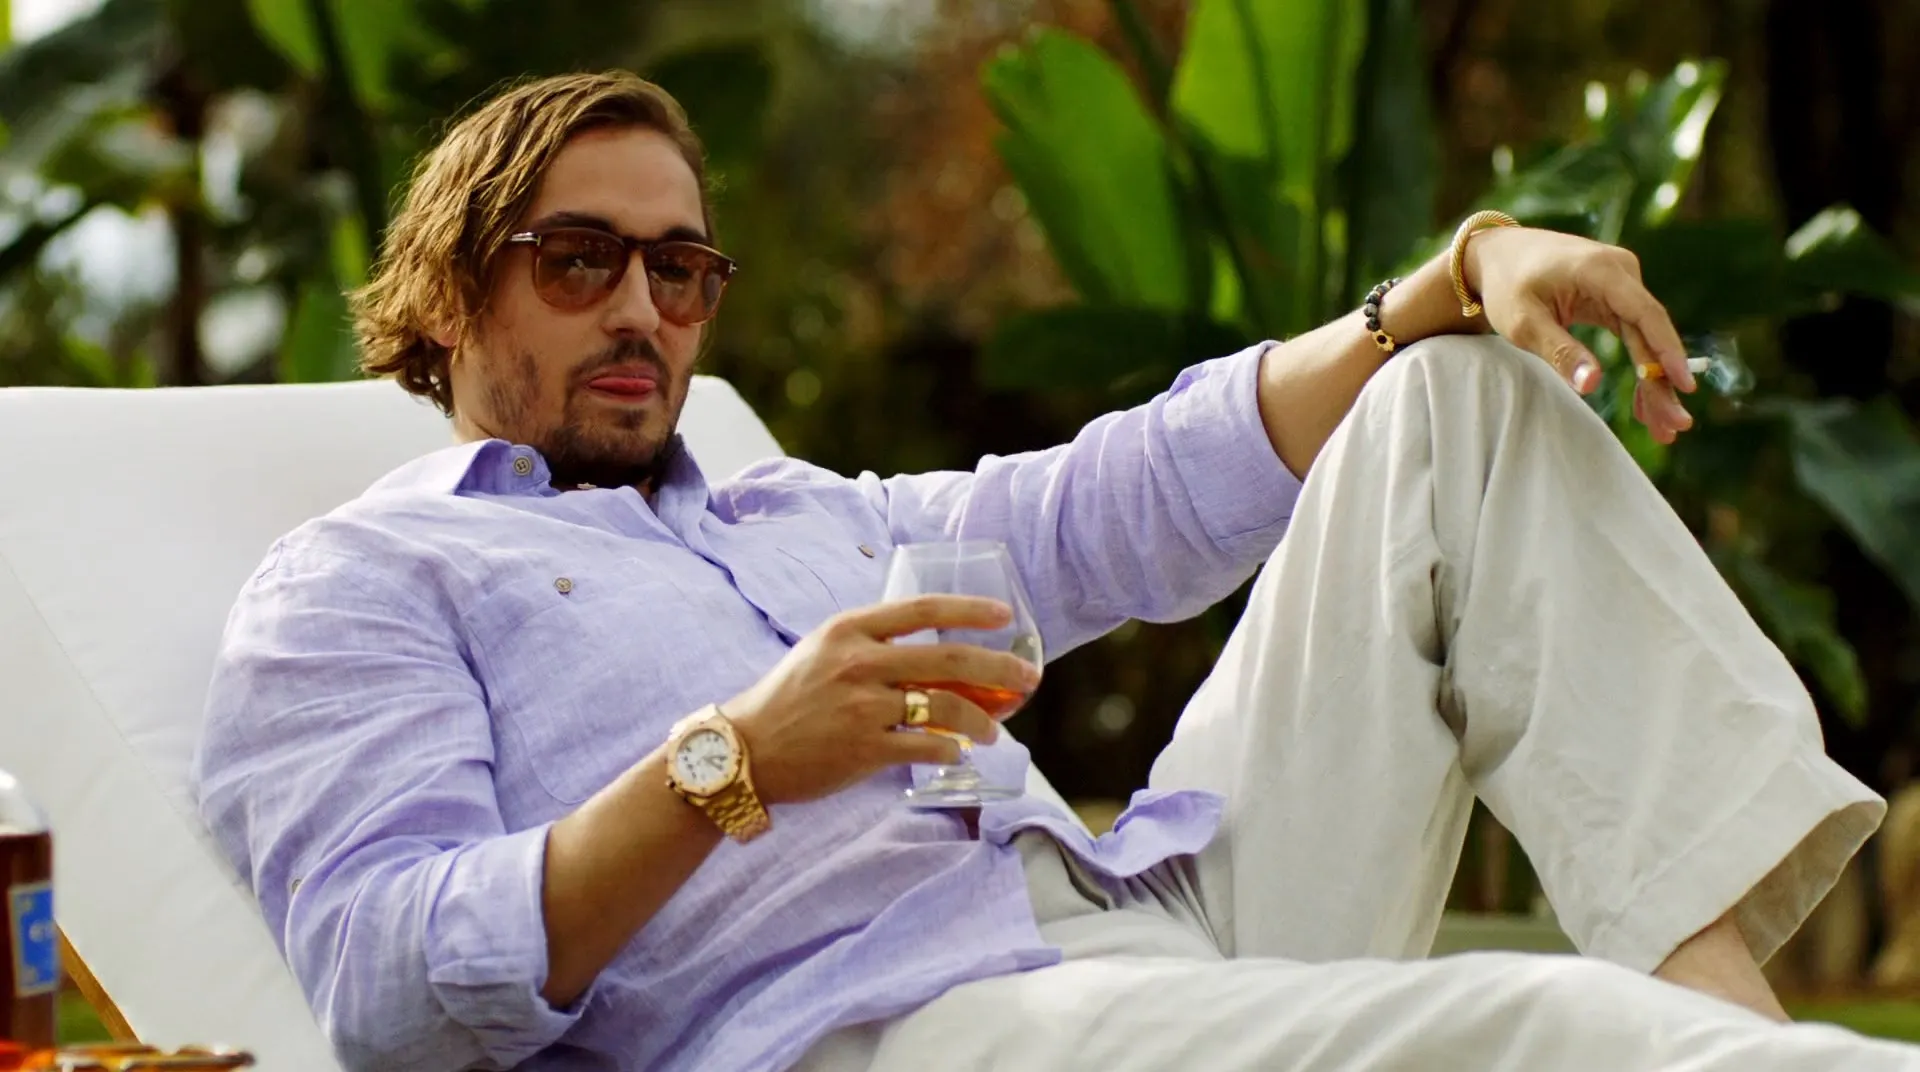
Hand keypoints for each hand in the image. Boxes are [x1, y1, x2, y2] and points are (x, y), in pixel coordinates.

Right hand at [722, 595, 1041, 804]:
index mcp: (849, 630)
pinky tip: (958, 753)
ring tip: (995, 730)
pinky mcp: (863, 749)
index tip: (1005, 616)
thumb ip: (870, 645)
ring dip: (981, 720)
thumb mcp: (822, 651)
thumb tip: (931, 653)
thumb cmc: (788, 700)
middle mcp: (858, 662)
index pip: (922, 609)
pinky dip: (950, 750)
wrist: (744, 751)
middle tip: (1028, 679)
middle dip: (998, 669)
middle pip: (947, 659)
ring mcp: (862, 707)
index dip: (970, 610)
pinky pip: (926, 747)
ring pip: (944, 708)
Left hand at [1464, 226, 1695, 443]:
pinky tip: (1646, 402)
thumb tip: (1592, 386)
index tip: (1684, 386)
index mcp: (1600, 270)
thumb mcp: (1523, 323)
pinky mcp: (1617, 294)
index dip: (1667, 352)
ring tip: (1664, 427)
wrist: (1498, 253)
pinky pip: (1635, 334)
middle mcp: (1621, 270)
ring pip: (1646, 338)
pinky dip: (1640, 367)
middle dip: (1663, 382)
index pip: (1645, 314)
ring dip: (1655, 382)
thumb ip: (1559, 352)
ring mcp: (1622, 281)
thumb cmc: (1507, 286)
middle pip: (1650, 332)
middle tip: (1676, 425)